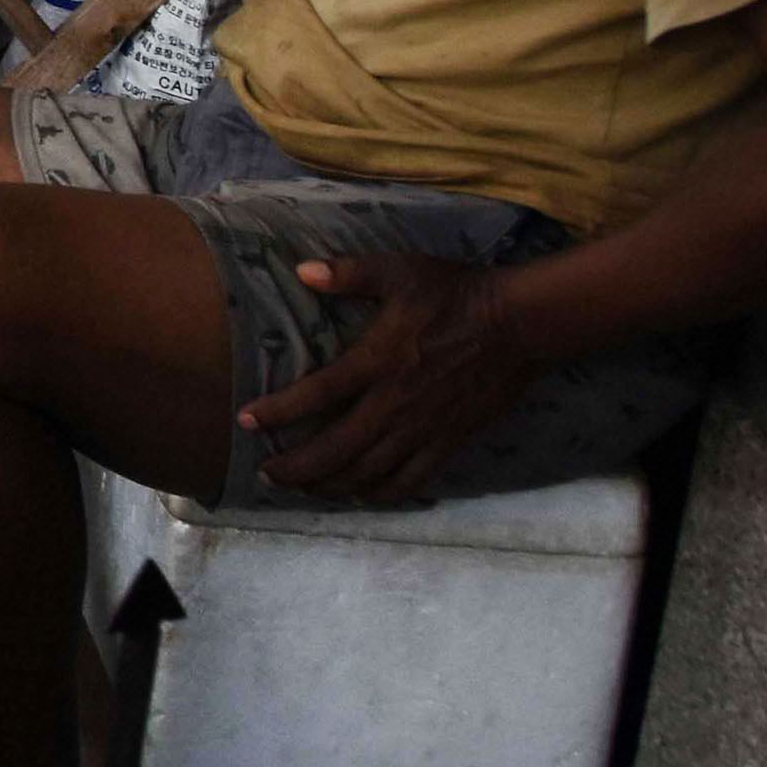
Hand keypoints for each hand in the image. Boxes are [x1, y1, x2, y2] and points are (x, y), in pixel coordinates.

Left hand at [239, 254, 539, 504]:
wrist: (521, 323)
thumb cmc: (456, 294)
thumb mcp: (399, 271)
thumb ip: (349, 273)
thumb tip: (302, 270)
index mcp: (377, 361)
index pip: (316, 394)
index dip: (278, 412)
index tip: (245, 422)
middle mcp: (396, 402)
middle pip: (336, 449)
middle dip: (296, 468)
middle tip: (266, 475)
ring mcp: (424, 427)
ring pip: (369, 472)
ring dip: (331, 486)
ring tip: (302, 489)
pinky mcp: (450, 440)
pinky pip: (412, 479)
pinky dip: (382, 493)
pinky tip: (361, 496)